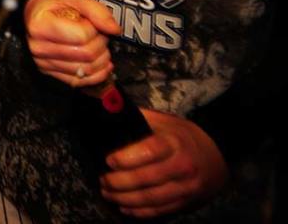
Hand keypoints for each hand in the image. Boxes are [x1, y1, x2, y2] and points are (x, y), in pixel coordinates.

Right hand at [24, 0, 119, 87]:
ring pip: (86, 69)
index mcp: (41, 25)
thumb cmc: (52, 8)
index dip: (95, 29)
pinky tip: (101, 63)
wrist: (32, 18)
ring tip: (98, 46)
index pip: (82, 36)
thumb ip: (96, 11)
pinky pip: (80, 81)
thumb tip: (114, 29)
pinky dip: (97, 74)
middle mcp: (39, 47)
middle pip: (87, 54)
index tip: (91, 23)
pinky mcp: (50, 73)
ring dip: (101, 58)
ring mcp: (43, 63)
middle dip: (101, 44)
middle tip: (99, 34)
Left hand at [101, 109, 227, 217]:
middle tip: (102, 180)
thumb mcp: (165, 121)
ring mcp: (186, 187)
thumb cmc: (184, 137)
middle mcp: (182, 166)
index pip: (148, 151)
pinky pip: (160, 210)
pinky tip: (124, 207)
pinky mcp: (187, 202)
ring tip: (107, 194)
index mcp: (174, 142)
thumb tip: (109, 109)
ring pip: (150, 198)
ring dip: (125, 199)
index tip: (108, 160)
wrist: (218, 156)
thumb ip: (139, 117)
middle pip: (146, 178)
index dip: (125, 158)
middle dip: (118, 182)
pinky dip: (140, 212)